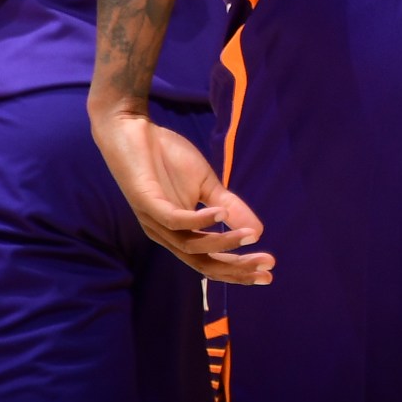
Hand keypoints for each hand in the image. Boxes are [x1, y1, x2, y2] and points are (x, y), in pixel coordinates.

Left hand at [89, 108, 273, 284]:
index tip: (270, 272)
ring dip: (223, 242)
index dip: (240, 270)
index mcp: (180, 234)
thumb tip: (259, 231)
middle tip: (268, 267)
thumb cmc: (167, 158)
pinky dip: (199, 220)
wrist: (131, 130)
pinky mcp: (146, 202)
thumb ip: (228, 206)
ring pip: (191, 246)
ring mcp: (154, 220)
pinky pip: (174, 220)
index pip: (211, 261)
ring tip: (250, 236)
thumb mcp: (206, 184)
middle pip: (203, 264)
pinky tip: (221, 213)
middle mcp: (166, 235)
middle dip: (236, 268)